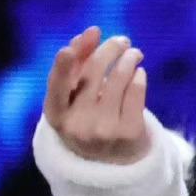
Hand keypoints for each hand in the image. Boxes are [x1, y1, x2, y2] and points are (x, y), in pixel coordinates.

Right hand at [42, 24, 148, 162]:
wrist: (113, 162)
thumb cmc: (89, 118)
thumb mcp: (74, 98)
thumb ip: (77, 64)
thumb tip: (91, 33)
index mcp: (57, 115)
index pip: (56, 89)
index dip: (61, 69)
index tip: (67, 51)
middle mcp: (78, 126)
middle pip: (93, 71)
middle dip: (110, 48)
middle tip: (121, 41)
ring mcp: (104, 131)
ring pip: (119, 76)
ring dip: (129, 57)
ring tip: (134, 54)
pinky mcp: (129, 133)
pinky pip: (137, 90)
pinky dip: (139, 76)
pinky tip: (138, 74)